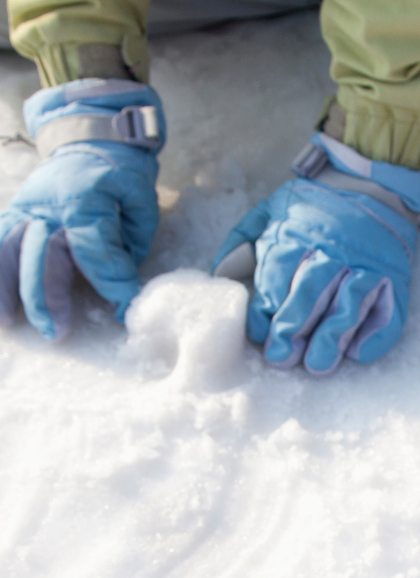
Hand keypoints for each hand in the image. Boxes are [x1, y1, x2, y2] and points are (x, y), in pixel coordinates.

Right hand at [0, 79, 164, 339]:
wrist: (94, 137)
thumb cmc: (122, 175)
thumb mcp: (140, 200)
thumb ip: (132, 238)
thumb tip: (121, 279)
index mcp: (84, 200)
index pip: (96, 252)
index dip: (112, 284)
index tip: (124, 313)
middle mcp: (48, 205)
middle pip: (43, 255)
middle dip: (49, 297)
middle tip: (58, 333)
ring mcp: (27, 208)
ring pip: (10, 249)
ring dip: (7, 287)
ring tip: (8, 322)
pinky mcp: (15, 211)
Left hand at [212, 134, 419, 373]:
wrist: (374, 183)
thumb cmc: (316, 206)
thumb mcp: (272, 210)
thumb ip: (244, 241)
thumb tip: (220, 274)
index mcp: (298, 233)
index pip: (278, 273)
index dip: (266, 306)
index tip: (259, 334)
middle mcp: (333, 250)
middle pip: (311, 290)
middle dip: (294, 326)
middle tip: (282, 358)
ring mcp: (367, 265)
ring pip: (348, 303)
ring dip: (332, 336)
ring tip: (317, 365)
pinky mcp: (394, 278)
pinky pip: (388, 310)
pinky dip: (375, 333)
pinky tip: (357, 353)